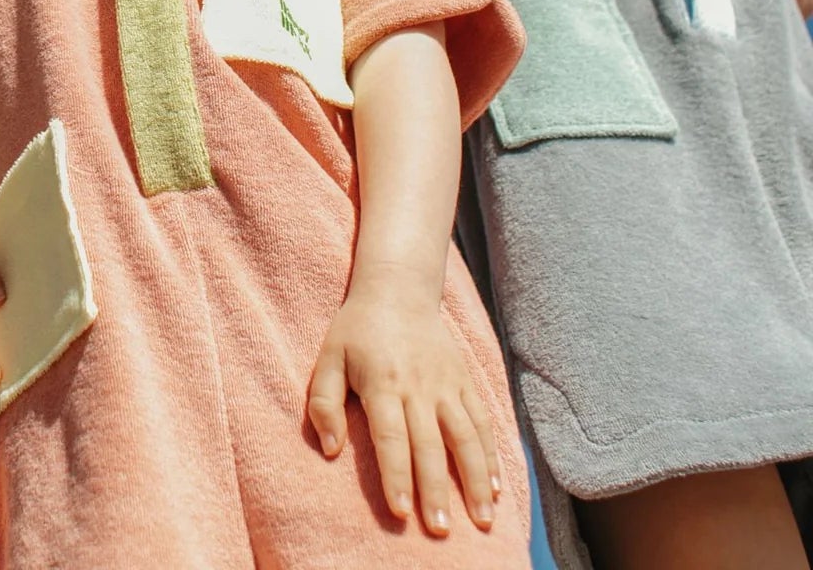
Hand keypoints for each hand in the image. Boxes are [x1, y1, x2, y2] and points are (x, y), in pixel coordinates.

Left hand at [309, 277, 499, 535]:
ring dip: (476, 480)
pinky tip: (497, 486)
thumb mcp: (328, 357)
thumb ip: (323, 403)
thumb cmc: (357, 329)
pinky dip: (492, 454)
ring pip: (466, 437)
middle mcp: (418, 385)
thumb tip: (331, 450)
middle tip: (439, 530)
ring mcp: (446, 383)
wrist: (398, 289)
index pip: (390, 437)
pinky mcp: (464, 380)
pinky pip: (481, 421)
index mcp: (382, 383)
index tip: (400, 511)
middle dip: (436, 490)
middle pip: (430, 445)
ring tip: (482, 519)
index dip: (396, 475)